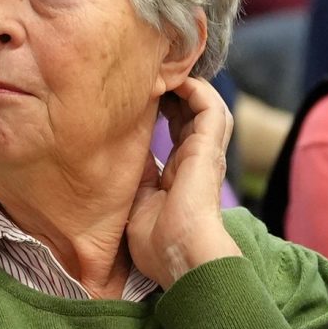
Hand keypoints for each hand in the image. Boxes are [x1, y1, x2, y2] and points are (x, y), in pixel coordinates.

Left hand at [125, 77, 241, 287]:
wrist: (181, 256)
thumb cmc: (158, 242)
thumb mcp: (135, 201)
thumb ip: (134, 174)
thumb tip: (117, 151)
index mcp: (182, 173)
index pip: (176, 131)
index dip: (161, 110)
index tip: (137, 96)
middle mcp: (197, 159)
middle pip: (190, 112)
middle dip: (172, 91)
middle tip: (146, 76)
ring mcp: (206, 151)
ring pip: (205, 104)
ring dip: (185, 84)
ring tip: (159, 72)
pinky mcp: (209, 147)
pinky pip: (209, 105)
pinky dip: (194, 87)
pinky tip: (170, 80)